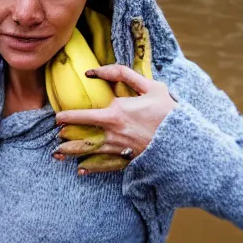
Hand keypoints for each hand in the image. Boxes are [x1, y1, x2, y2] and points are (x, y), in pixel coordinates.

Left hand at [53, 64, 177, 173]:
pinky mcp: (128, 160)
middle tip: (55, 137)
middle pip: (81, 136)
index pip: (82, 115)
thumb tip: (93, 71)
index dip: (66, 117)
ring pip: (89, 152)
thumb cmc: (168, 110)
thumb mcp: (149, 86)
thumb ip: (121, 74)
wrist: (187, 139)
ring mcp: (120, 148)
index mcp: (116, 113)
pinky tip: (81, 171)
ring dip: (72, 154)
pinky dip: (92, 169)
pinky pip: (105, 166)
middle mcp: (113, 133)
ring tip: (57, 155)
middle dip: (65, 138)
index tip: (57, 117)